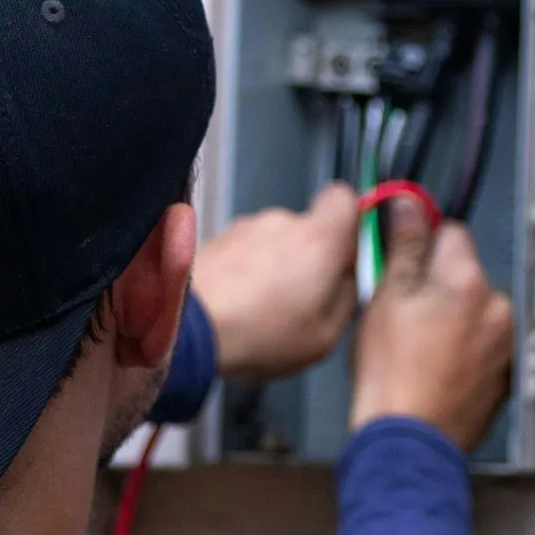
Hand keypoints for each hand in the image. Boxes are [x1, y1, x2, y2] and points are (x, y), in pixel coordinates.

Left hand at [193, 183, 357, 381]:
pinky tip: (237, 306)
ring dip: (274, 267)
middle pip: (308, 227)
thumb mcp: (324, 336)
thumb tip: (348, 280)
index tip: (345, 255)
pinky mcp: (215, 239)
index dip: (349, 223)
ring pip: (274, 240)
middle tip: (300, 300)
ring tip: (261, 310)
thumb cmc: (259, 335)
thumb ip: (346, 298)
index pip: (345, 198)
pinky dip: (244, 272)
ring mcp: (244, 227)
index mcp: (319, 239)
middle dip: (309, 257)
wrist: (184, 328)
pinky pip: (243, 251)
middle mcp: (282, 221)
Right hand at [350, 196, 512, 450]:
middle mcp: (498, 310)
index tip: (402, 258)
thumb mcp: (386, 298)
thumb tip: (409, 206)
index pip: (452, 233)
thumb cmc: (392, 376)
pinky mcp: (503, 379)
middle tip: (400, 313)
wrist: (407, 442)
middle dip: (436, 286)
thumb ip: (404, 246)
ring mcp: (505, 347)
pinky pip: (481, 348)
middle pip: (464, 275)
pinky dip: (462, 352)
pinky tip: (432, 369)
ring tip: (415, 349)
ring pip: (473, 313)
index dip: (421, 243)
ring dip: (451, 320)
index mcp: (470, 283)